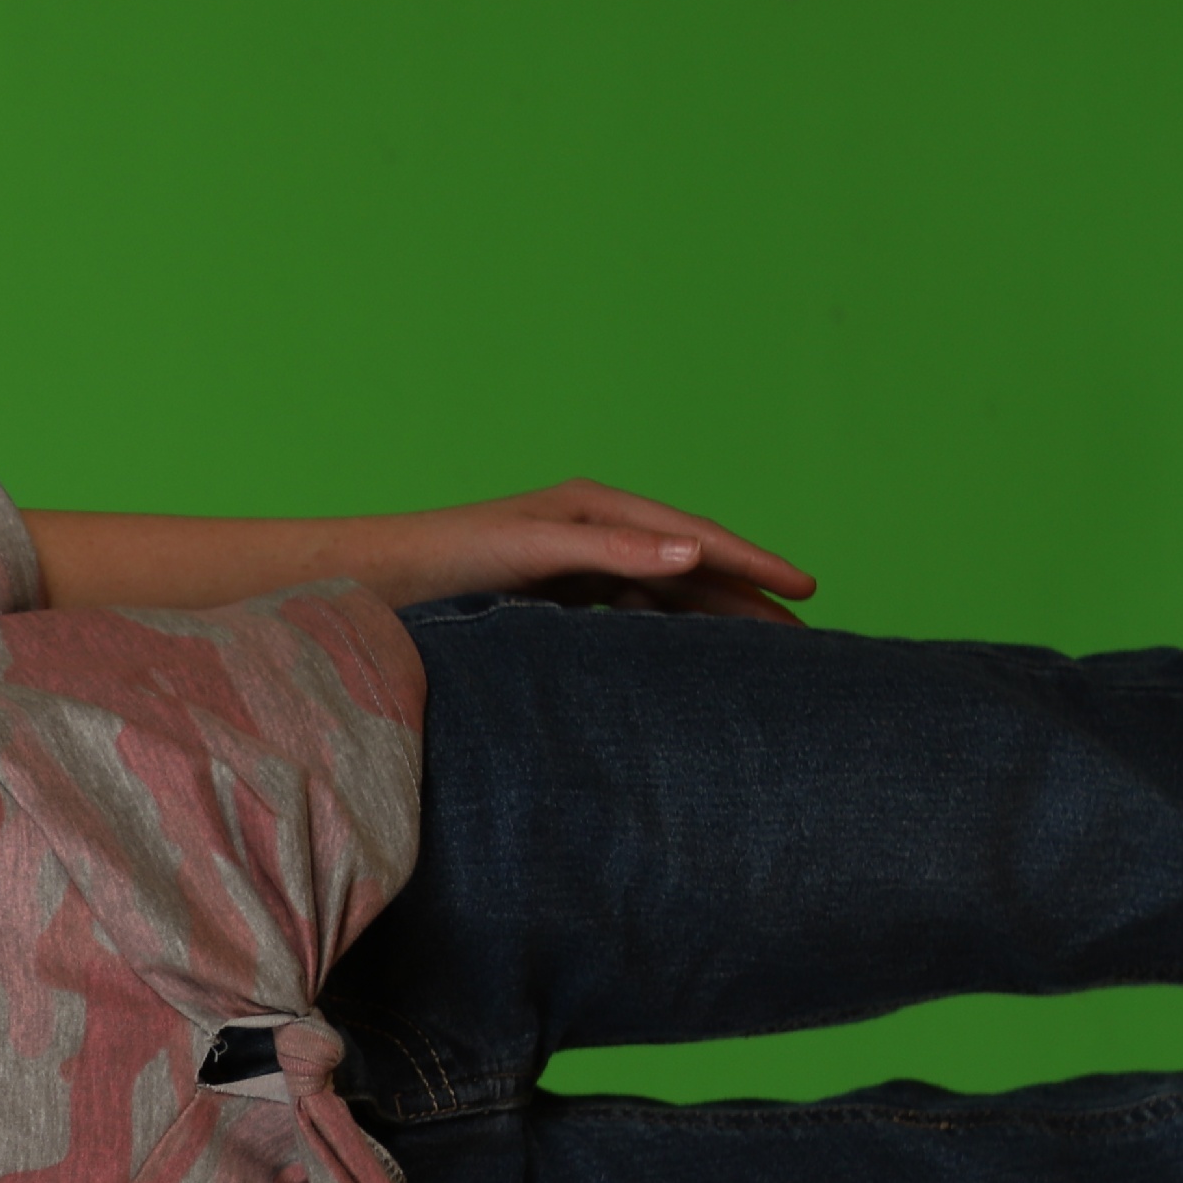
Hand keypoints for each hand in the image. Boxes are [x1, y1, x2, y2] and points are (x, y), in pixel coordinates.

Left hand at [353, 480, 816, 622]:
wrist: (375, 584)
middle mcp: (590, 533)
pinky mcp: (549, 605)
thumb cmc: (446, 559)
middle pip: (689, 569)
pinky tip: (683, 672)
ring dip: (708, 626)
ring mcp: (572, 569)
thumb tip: (693, 556)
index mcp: (595, 510)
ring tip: (758, 661)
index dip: (754, 563)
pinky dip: (660, 642)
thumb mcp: (532, 550)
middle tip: (804, 638)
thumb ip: (609, 551)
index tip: (807, 589)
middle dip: (746, 599)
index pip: (695, 538)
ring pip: (661, 599)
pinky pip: (624, 622)